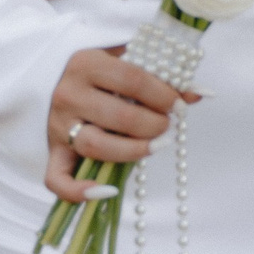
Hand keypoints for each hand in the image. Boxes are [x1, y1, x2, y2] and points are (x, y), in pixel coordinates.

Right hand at [45, 44, 200, 205]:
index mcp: (87, 63)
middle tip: (166, 125)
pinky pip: (58, 179)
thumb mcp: (126, 62)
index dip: (163, 95)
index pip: (133, 80)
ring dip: (133, 151)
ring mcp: (57, 125)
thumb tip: (201, 94)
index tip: (179, 105)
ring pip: (97, 147)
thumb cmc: (101, 71)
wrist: (53, 75)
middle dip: (153, 125)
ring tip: (155, 146)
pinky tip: (108, 190)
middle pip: (119, 117)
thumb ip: (162, 76)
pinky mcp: (52, 151)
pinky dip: (78, 191)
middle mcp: (68, 94)